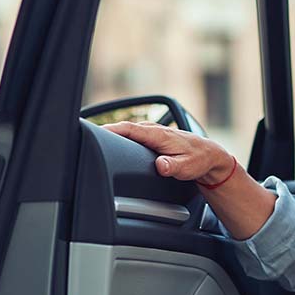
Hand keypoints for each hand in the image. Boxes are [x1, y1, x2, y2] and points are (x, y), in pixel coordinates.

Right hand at [103, 121, 232, 184]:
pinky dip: (122, 133)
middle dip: (106, 129)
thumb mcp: (187, 167)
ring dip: (113, 131)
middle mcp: (155, 130)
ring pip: (129, 129)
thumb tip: (160, 165)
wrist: (209, 155)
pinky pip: (134, 132)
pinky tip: (113, 139)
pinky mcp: (154, 136)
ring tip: (93, 136)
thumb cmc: (198, 160)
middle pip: (125, 127)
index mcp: (159, 135)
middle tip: (85, 134)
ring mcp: (154, 132)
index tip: (94, 130)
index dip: (112, 129)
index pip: (130, 129)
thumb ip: (173, 167)